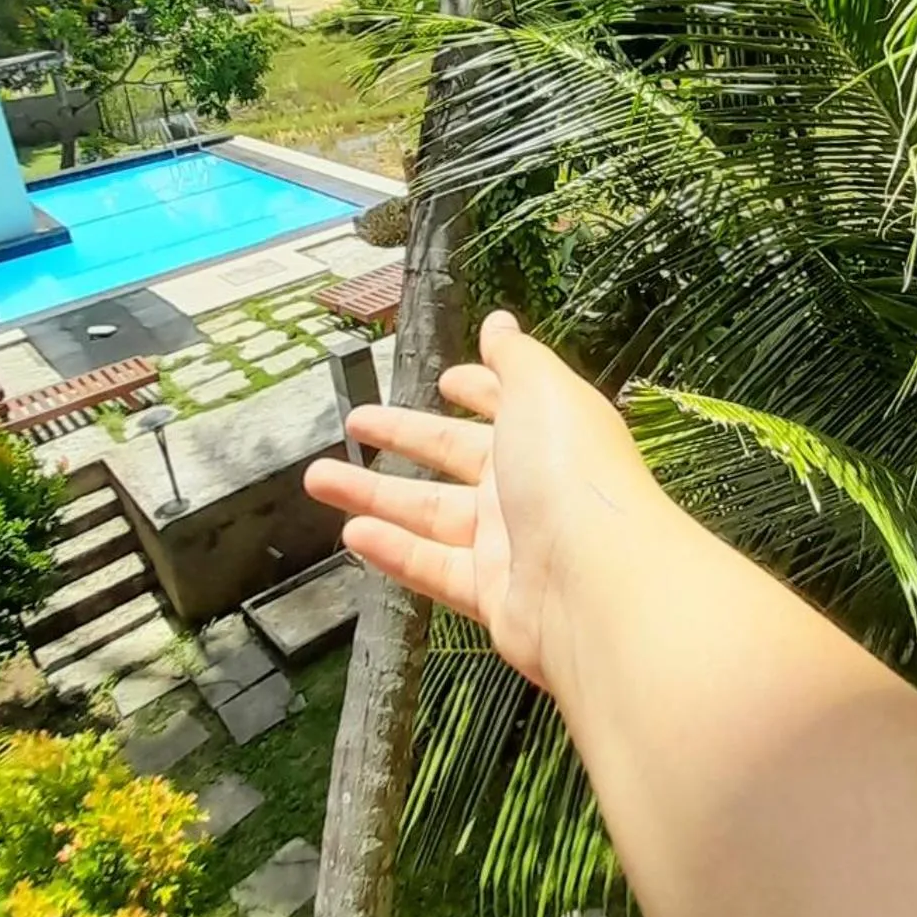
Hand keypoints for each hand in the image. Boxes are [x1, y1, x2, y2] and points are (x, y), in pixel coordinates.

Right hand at [303, 310, 659, 693]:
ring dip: (372, 495)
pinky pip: (432, 567)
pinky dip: (392, 551)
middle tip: (355, 419)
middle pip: (454, 454)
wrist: (598, 586)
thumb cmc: (573, 472)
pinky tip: (351, 534)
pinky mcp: (490, 595)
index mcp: (547, 429)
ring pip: (429, 513)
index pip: (505, 402)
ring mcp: (510, 542)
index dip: (476, 387)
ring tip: (318, 478)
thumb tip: (498, 321)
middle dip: (404, 435)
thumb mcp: (543, 391)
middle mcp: (529, 483)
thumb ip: (514, 357)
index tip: (445, 379)